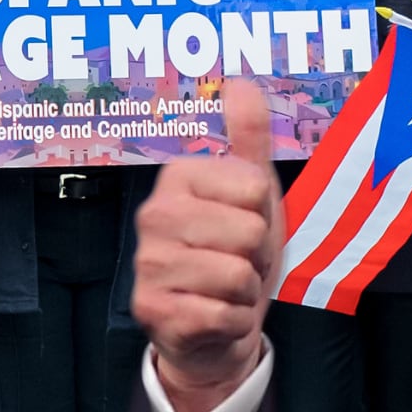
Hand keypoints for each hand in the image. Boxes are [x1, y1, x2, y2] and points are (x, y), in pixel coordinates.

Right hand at [133, 80, 284, 411]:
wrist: (214, 329)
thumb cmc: (234, 254)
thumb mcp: (251, 192)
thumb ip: (247, 137)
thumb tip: (240, 81)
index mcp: (178, 178)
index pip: (255, 189)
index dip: (263, 215)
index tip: (244, 225)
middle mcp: (153, 216)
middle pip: (248, 231)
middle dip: (256, 256)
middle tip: (236, 262)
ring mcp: (148, 264)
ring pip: (237, 274)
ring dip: (245, 291)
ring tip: (225, 289)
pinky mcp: (151, 310)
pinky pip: (223, 313)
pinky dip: (233, 321)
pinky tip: (215, 316)